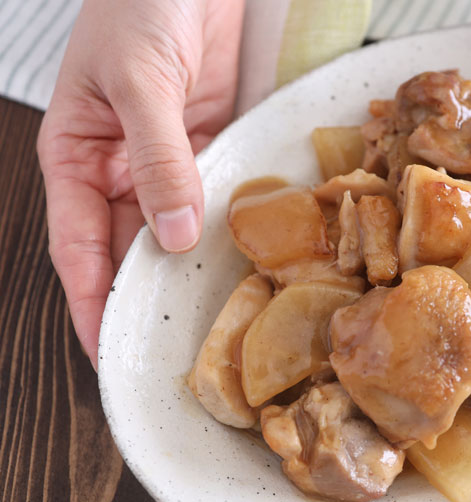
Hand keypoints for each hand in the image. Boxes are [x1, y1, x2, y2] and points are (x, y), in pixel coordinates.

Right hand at [38, 0, 244, 367]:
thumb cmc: (140, 4)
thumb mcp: (139, 81)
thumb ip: (157, 158)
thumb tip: (173, 234)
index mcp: (78, 158)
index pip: (78, 249)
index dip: (91, 303)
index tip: (108, 352)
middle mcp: (122, 171)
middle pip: (129, 252)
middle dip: (146, 300)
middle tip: (172, 352)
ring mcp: (170, 163)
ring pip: (176, 233)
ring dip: (191, 270)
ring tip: (214, 319)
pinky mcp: (214, 147)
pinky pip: (218, 199)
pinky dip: (227, 229)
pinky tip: (246, 259)